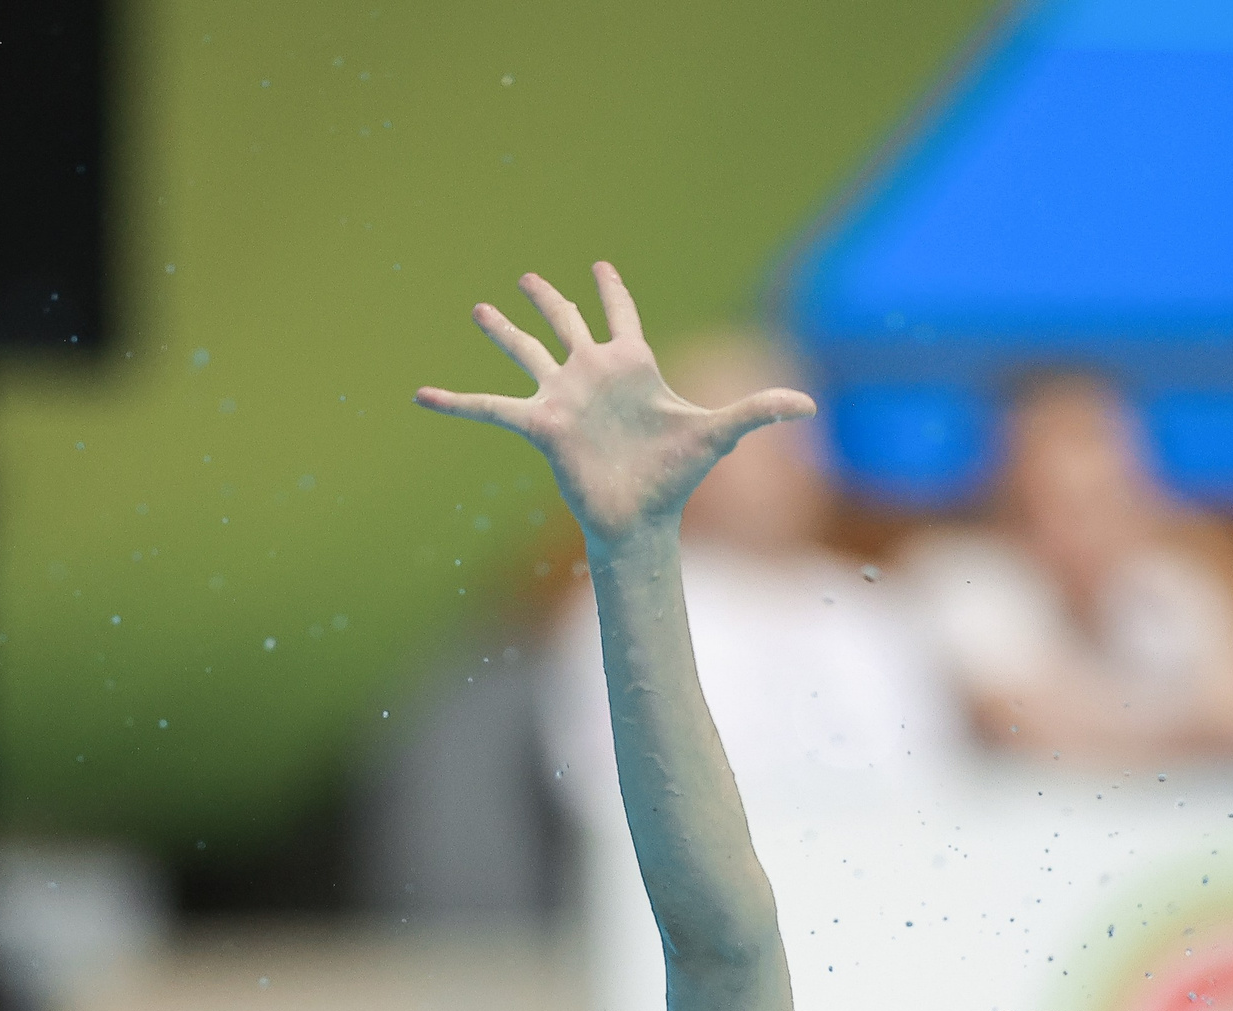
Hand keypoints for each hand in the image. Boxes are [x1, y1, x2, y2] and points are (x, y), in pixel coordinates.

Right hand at [416, 263, 814, 547]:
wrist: (641, 520)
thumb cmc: (677, 477)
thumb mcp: (720, 434)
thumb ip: (759, 410)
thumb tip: (812, 404)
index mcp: (631, 367)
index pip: (621, 318)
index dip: (611, 293)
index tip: (600, 267)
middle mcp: (591, 376)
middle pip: (564, 324)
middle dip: (548, 300)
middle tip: (528, 277)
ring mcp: (562, 397)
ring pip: (526, 352)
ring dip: (503, 331)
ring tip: (478, 307)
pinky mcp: (539, 424)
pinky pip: (489, 408)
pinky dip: (455, 402)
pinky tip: (420, 394)